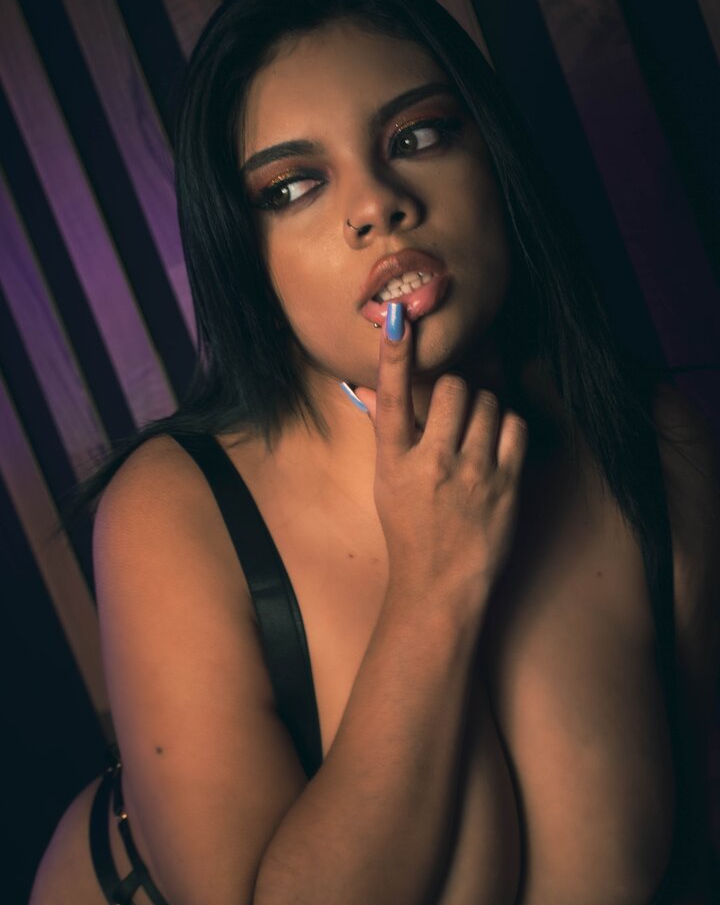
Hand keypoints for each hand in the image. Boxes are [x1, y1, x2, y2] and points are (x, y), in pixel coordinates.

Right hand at [353, 306, 527, 617]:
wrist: (440, 586)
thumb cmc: (411, 531)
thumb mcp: (387, 483)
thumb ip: (386, 433)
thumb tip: (372, 389)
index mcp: (395, 462)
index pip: (392, 398)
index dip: (395, 355)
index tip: (397, 318)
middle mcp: (432, 464)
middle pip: (455, 389)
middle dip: (459, 392)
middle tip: (457, 413)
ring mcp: (472, 475)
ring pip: (489, 403)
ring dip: (484, 410)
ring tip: (476, 436)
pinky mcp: (506, 485)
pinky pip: (515, 426)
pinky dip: (507, 426)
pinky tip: (496, 445)